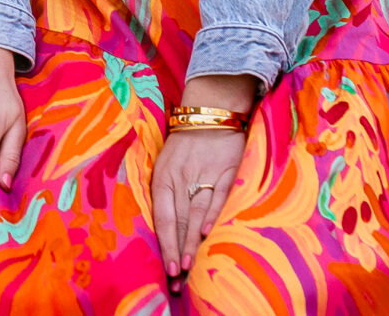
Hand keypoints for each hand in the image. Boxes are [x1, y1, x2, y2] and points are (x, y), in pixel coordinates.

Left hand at [151, 77, 255, 281]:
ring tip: (189, 265)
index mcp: (163, 176)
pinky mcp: (226, 171)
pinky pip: (218, 196)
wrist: (210, 111)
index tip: (166, 268)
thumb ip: (168, 194)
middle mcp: (180, 177)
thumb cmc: (185, 144)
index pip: (162, 216)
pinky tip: (207, 234)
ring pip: (196, 213)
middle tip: (177, 278)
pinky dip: (212, 215)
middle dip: (176, 251)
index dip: (164, 242)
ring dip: (192, 242)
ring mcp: (204, 174)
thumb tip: (167, 229)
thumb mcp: (167, 164)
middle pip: (178, 220)